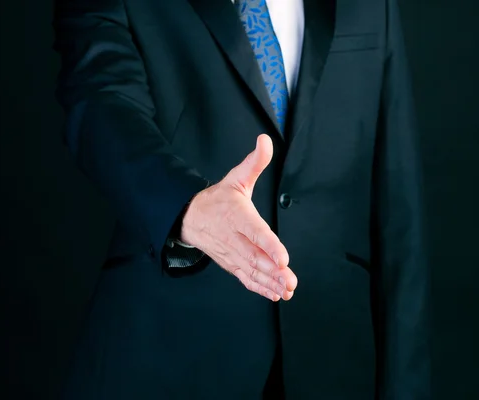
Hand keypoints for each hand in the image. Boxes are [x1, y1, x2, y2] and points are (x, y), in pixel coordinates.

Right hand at [180, 134, 296, 300]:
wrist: (188, 216)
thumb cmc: (217, 199)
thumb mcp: (235, 177)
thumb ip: (254, 163)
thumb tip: (265, 141)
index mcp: (236, 215)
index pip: (255, 232)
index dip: (269, 246)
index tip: (283, 258)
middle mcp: (233, 237)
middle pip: (254, 256)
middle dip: (273, 271)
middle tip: (290, 279)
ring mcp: (231, 253)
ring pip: (251, 270)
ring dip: (269, 282)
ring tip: (287, 290)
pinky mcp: (230, 263)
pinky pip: (245, 277)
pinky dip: (259, 287)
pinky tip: (275, 294)